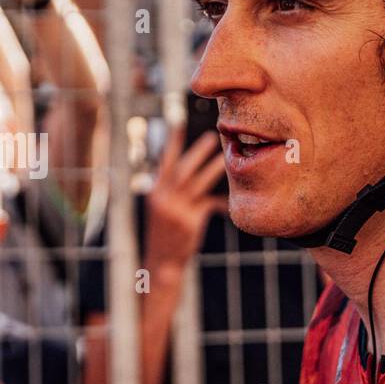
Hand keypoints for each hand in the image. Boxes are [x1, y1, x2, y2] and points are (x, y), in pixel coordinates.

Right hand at [146, 124, 225, 274]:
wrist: (163, 261)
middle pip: (182, 169)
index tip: (178, 122)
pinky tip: (229, 199)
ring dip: (213, 168)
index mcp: (155, 192)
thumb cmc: (166, 232)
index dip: (172, 142)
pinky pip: (209, 204)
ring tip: (224, 157)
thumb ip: (171, 190)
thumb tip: (191, 170)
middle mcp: (163, 199)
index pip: (164, 162)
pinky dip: (220, 201)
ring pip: (198, 183)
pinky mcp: (190, 222)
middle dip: (197, 151)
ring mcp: (176, 210)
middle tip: (212, 136)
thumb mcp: (161, 208)